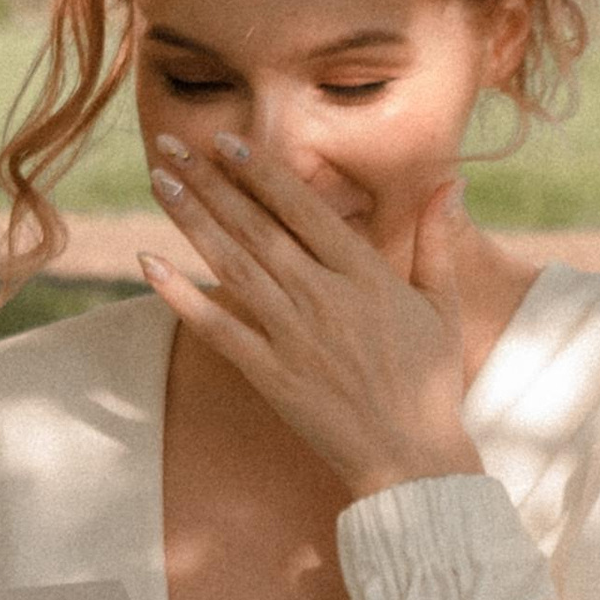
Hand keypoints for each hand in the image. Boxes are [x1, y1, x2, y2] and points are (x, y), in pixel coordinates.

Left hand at [143, 135, 476, 496]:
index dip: (260, 171)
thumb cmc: (431, 383)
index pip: (302, 208)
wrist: (411, 458)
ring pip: (232, 265)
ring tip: (159, 182)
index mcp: (365, 274)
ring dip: (191, 220)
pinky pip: (216, 327)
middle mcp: (323, 296)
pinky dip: (180, 295)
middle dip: (210, 181)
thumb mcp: (442, 304)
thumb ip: (437, 240)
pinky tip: (148, 264)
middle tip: (170, 144)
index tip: (225, 141)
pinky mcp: (269, 373)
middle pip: (256, 226)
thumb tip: (452, 182)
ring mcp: (292, 335)